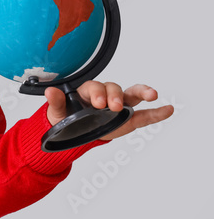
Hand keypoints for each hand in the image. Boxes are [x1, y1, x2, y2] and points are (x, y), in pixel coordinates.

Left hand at [45, 82, 174, 141]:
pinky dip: (158, 112)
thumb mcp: (58, 111)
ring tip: (152, 94)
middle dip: (114, 95)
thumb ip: (56, 102)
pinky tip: (169, 109)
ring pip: (132, 95)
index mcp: (88, 91)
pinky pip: (146, 115)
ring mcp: (120, 105)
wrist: (74, 131)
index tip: (97, 103)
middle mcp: (106, 95)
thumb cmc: (66, 117)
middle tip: (112, 106)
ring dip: (143, 93)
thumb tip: (49, 91)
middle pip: (113, 88)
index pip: (94, 87)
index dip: (97, 93)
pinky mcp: (129, 119)